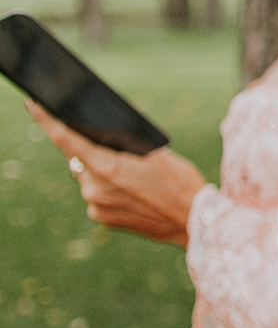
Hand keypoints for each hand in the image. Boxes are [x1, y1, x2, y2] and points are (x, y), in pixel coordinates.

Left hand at [28, 102, 205, 245]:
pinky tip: (130, 192)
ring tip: (132, 176)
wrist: (193, 223)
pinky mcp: (100, 217)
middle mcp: (94, 188)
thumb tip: (101, 135)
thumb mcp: (157, 154)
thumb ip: (123, 145)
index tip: (33, 105)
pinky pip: (95, 194)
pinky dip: (106, 188)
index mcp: (107, 167)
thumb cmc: (181, 183)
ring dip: (100, 170)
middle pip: (78, 157)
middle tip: (113, 149)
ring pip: (87, 176)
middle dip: (89, 148)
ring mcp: (95, 205)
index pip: (67, 139)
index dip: (47, 120)